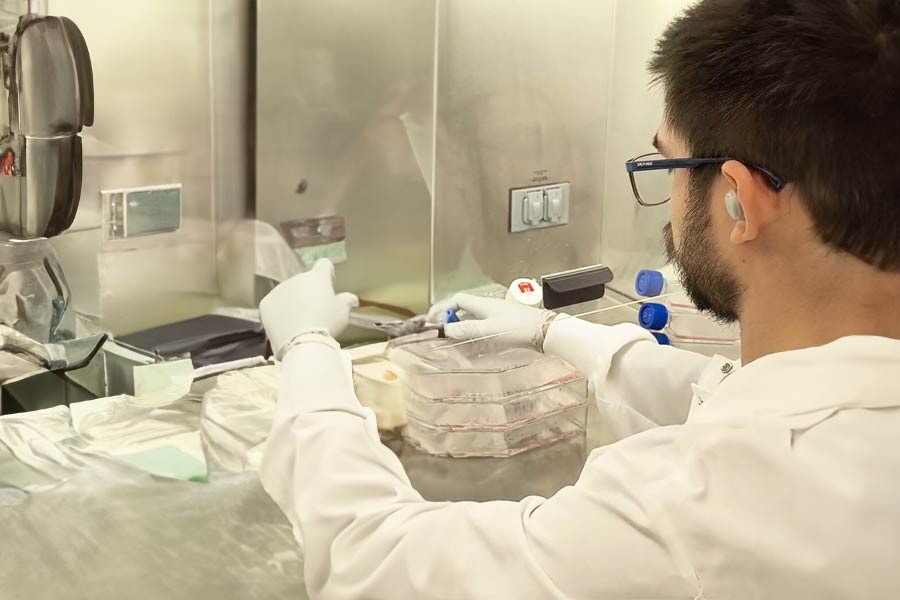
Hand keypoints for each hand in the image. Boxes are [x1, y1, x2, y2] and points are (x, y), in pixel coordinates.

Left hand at [259, 259, 358, 358]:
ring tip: (300, 322)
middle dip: (309, 293)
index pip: (324, 264)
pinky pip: (275, 304)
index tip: (329, 287)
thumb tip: (351, 298)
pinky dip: (280, 312)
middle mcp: (296, 278)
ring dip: (294, 302)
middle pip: (305, 282)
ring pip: (288, 293)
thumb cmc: (327, 322)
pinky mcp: (266, 303)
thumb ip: (347, 300)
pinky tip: (286, 325)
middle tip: (315, 312)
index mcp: (317, 277)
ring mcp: (279, 290)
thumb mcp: (343, 312)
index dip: (327, 274)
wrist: (301, 342)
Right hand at [426, 294, 555, 349]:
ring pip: (472, 320)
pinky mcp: (503, 325)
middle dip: (450, 320)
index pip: (456, 301)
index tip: (433, 321)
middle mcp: (487, 308)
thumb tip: (446, 330)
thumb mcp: (488, 330)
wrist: (544, 332)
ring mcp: (496, 316)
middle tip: (441, 333)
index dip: (442, 308)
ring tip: (454, 341)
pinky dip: (474, 335)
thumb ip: (466, 330)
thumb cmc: (517, 328)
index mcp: (482, 305)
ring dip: (461, 329)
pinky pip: (482, 328)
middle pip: (463, 310)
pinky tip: (473, 346)